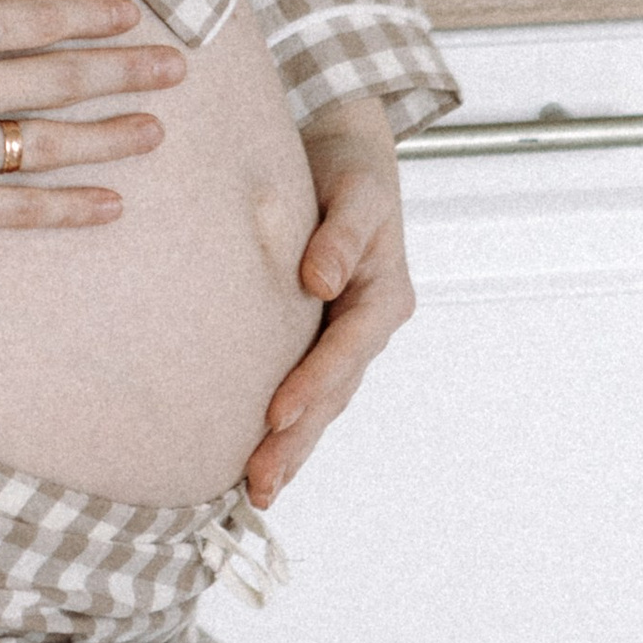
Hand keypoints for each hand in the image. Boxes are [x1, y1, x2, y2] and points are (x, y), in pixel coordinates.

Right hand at [0, 0, 184, 233]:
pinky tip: (110, 203)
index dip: (94, 17)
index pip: (41, 20)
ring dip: (110, 137)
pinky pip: (13, 208)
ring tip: (155, 131)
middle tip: (176, 70)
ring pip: (48, 144)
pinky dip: (66, 206)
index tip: (133, 16)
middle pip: (61, 80)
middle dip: (127, 73)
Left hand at [245, 93, 414, 506]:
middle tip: (259, 484)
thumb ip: (340, 234)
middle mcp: (369, 323)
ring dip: (292, 445)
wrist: (347, 152)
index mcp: (384, 295)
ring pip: (323, 401)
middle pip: (334, 393)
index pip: (344, 350)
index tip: (276, 416)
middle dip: (297, 440)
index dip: (312, 385)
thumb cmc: (351, 168)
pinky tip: (261, 454)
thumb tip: (322, 281)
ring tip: (258, 490)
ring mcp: (348, 334)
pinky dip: (289, 422)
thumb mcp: (354, 191)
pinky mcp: (324, 334)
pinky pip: (309, 385)